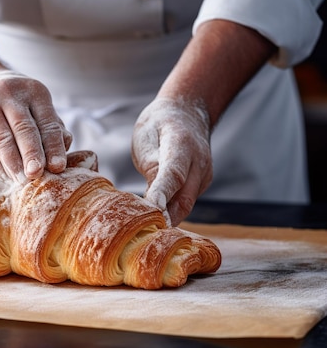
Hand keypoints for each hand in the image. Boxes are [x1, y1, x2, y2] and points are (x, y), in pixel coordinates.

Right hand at [0, 69, 71, 182]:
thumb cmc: (18, 105)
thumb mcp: (38, 108)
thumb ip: (53, 131)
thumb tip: (58, 161)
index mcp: (31, 90)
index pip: (45, 122)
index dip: (52, 147)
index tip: (57, 167)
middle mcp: (3, 94)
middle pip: (20, 131)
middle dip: (30, 157)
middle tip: (35, 177)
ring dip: (9, 168)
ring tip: (18, 181)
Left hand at [131, 97, 212, 225]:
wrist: (186, 112)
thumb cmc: (160, 124)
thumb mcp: (147, 137)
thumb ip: (151, 165)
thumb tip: (152, 198)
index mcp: (181, 144)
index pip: (172, 175)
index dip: (162, 195)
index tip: (151, 212)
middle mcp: (199, 162)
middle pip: (184, 198)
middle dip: (165, 219)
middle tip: (143, 236)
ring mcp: (204, 174)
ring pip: (186, 204)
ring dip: (168, 219)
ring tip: (145, 233)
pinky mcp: (202, 183)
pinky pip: (186, 202)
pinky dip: (172, 212)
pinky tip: (155, 221)